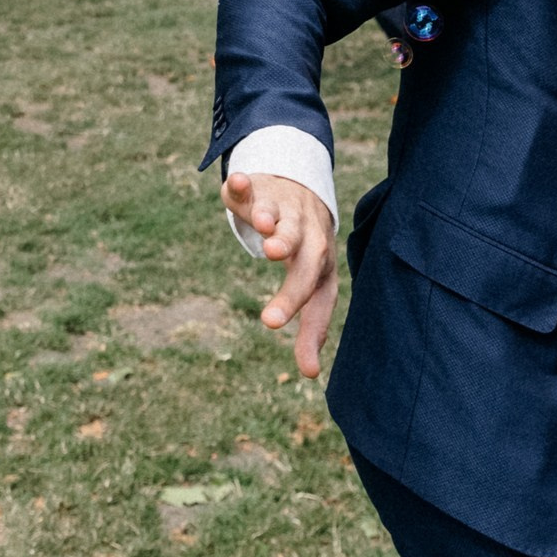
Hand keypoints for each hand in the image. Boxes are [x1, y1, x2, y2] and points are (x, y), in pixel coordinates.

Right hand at [223, 171, 339, 377]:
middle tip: (270, 254)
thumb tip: (310, 374)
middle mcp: (306, 235)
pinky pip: (252, 186)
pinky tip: (236, 182)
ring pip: (281, 213)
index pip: (314, 289)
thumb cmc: (307, 252)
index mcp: (320, 264)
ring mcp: (282, 210)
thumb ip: (312, 328)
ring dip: (272, 217)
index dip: (296, 305)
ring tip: (263, 224)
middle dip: (290, 250)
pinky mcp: (257, 191)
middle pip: (304, 245)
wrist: (302, 193)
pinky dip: (243, 185)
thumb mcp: (313, 287)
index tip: (268, 324)